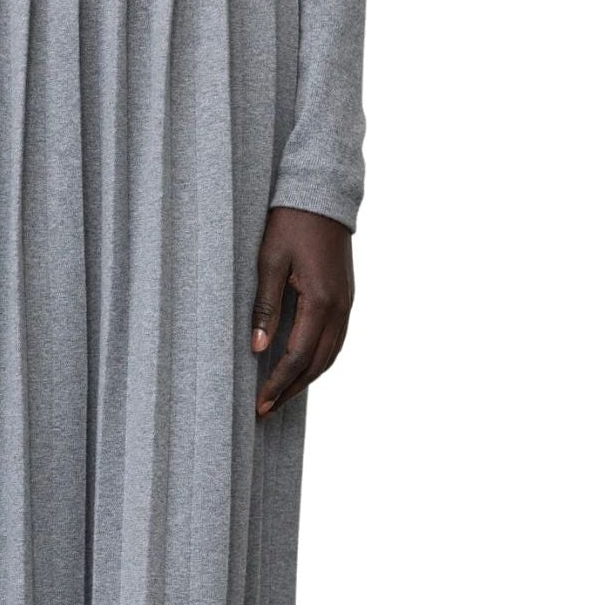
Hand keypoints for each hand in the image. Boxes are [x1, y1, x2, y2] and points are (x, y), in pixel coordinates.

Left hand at [250, 207, 354, 415]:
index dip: (277, 384)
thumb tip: (257, 348)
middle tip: (266, 410)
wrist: (322, 195)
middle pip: (317, 364)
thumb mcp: (269, 262)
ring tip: (282, 395)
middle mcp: (339, 308)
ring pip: (330, 355)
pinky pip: (336, 340)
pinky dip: (319, 360)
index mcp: (320, 301)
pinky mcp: (346, 297)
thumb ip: (264, 307)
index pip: (297, 356)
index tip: (259, 404)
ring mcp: (347, 303)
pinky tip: (302, 367)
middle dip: (291, 390)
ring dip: (306, 379)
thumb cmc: (290, 223)